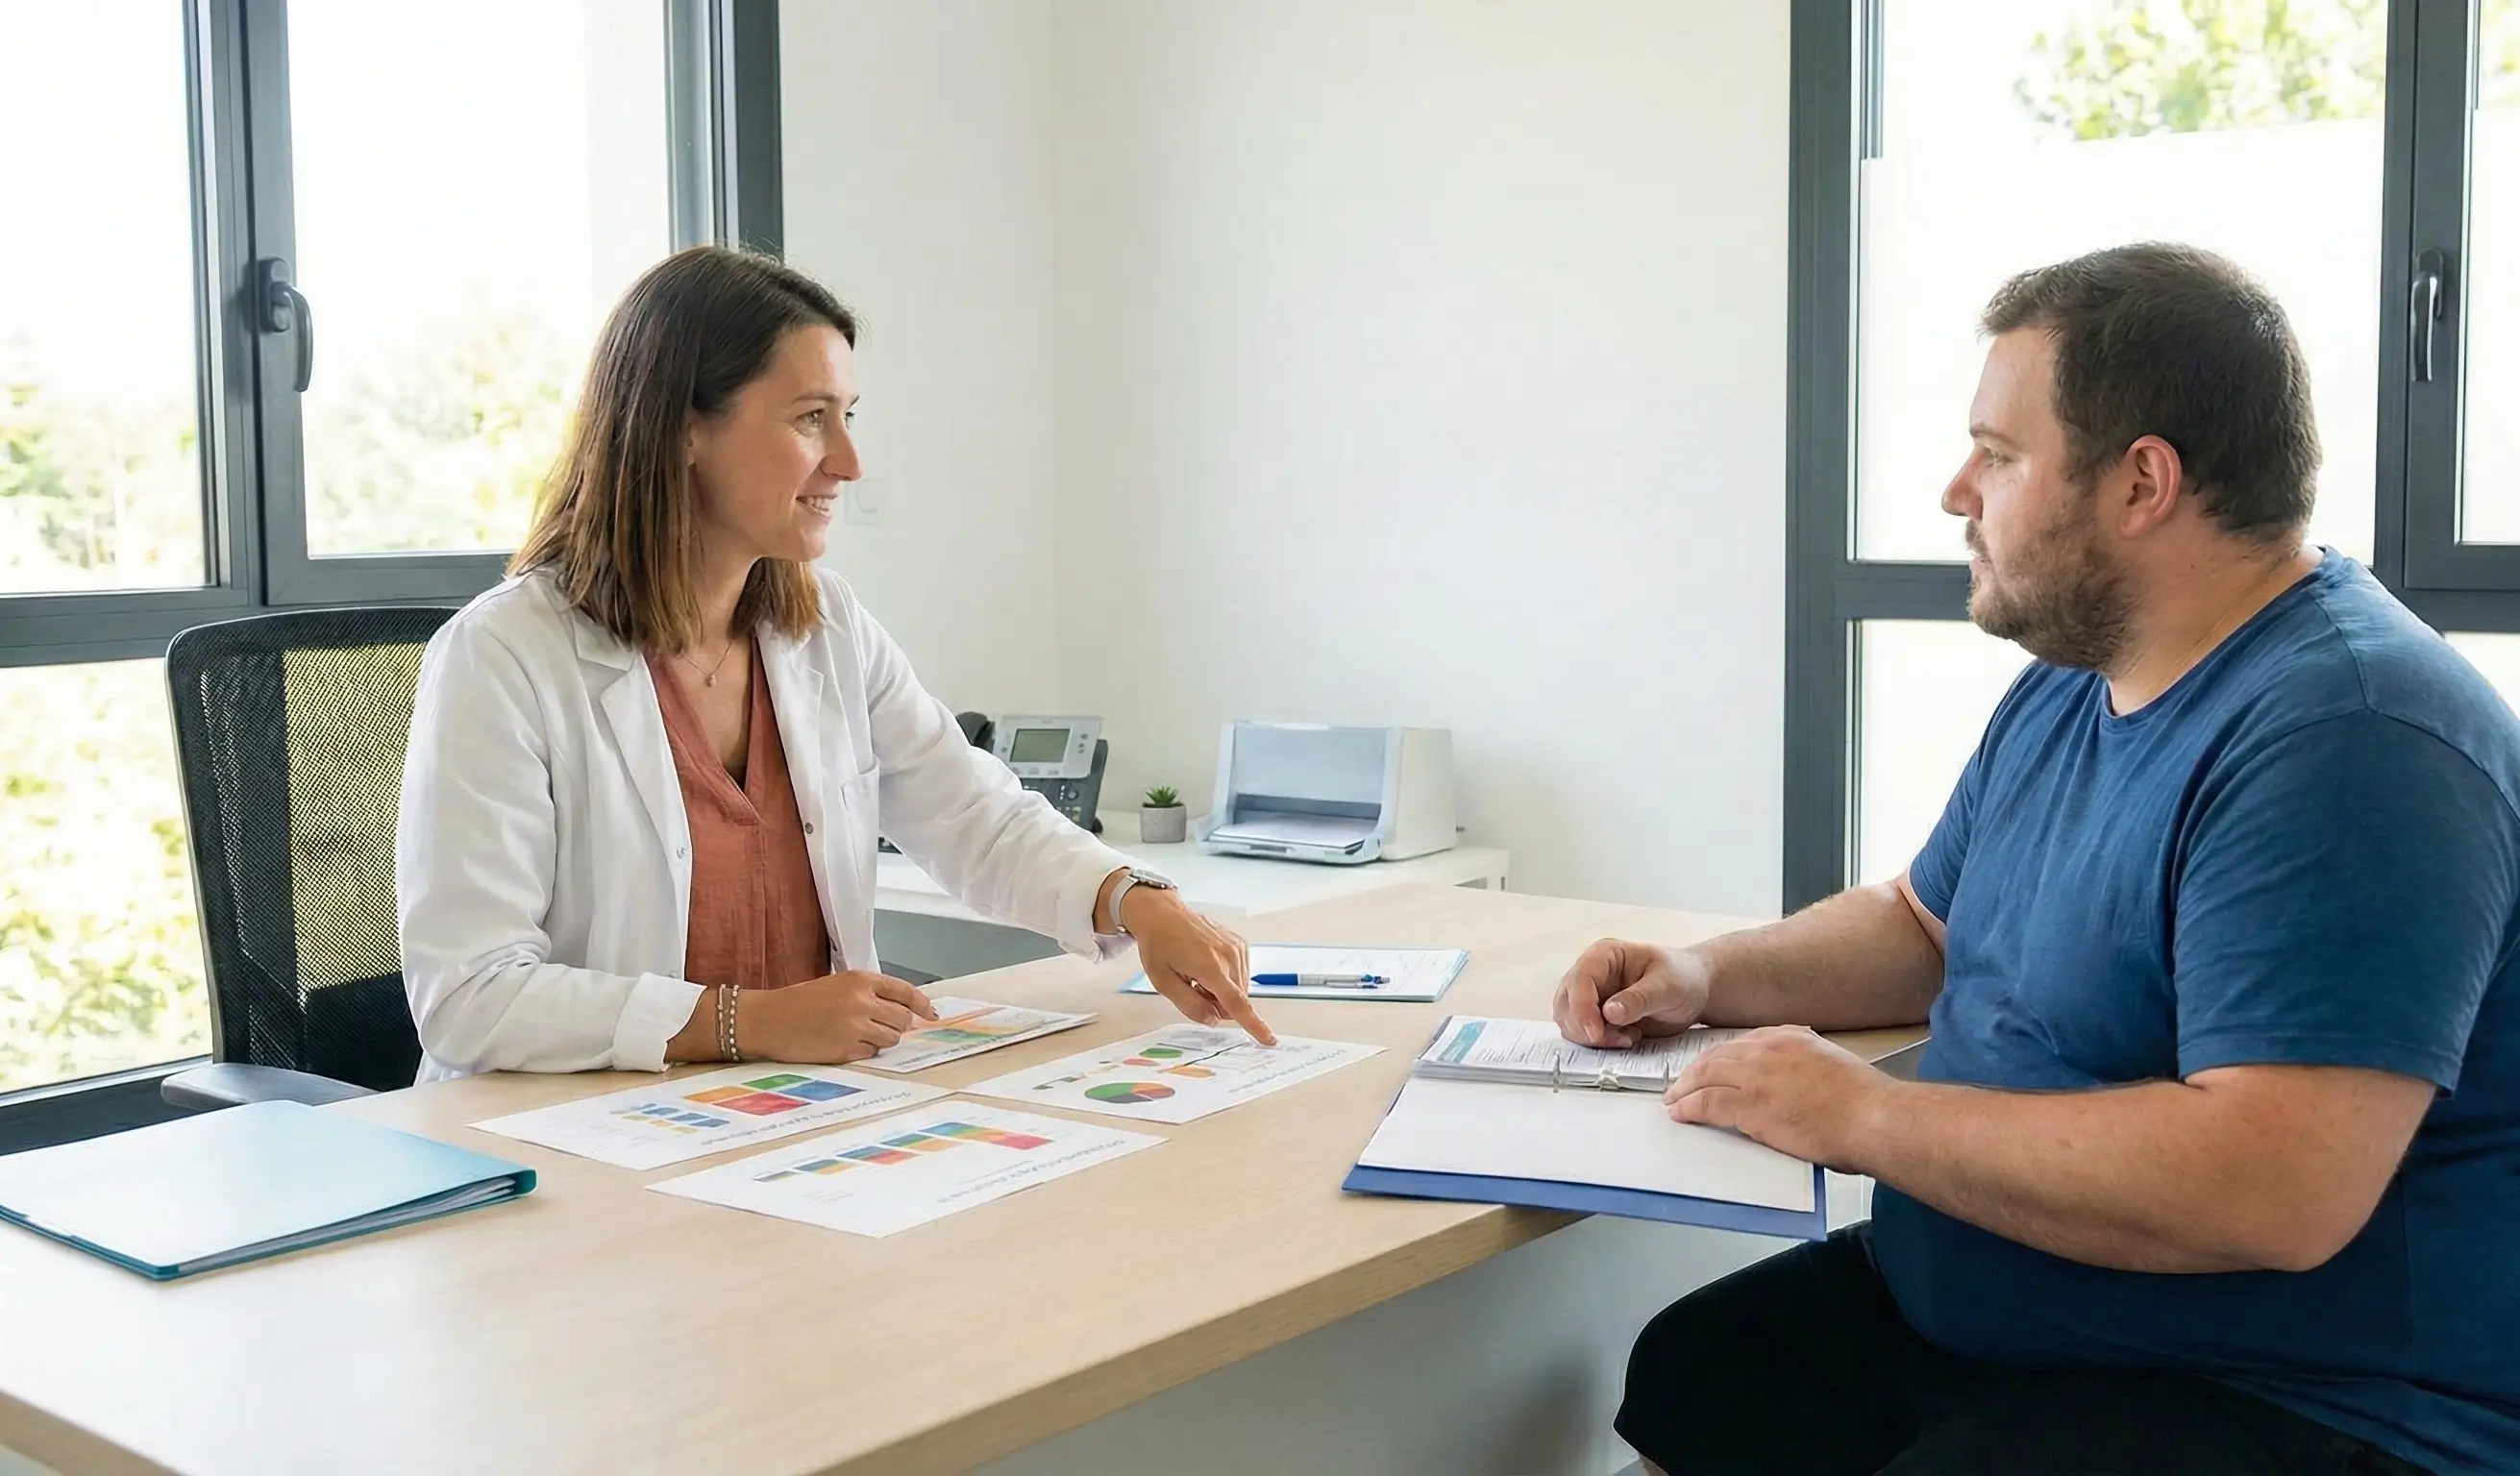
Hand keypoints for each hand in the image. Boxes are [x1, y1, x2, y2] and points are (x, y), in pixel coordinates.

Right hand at [736, 970, 939, 1064]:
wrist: (768, 1020)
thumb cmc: (800, 1002)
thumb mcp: (838, 985)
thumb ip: (870, 994)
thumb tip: (904, 1011)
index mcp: (860, 980)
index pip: (905, 991)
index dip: (922, 1004)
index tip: (931, 1014)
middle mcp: (861, 1001)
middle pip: (903, 1019)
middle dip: (897, 1025)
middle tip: (879, 1026)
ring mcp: (855, 1027)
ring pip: (891, 1039)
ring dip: (881, 1039)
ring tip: (856, 1034)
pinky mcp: (846, 1050)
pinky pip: (871, 1054)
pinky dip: (863, 1051)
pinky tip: (842, 1043)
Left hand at [1115, 885, 1275, 1045]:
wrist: (1163, 915)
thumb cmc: (1159, 946)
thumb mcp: (1163, 982)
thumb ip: (1189, 1005)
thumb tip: (1213, 1020)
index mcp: (1209, 967)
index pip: (1237, 1003)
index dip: (1254, 1025)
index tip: (1269, 1040)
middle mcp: (1229, 956)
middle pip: (1235, 1001)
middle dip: (1216, 1004)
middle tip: (1192, 988)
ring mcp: (1237, 948)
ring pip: (1239, 990)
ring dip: (1221, 992)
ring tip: (1198, 975)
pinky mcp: (1240, 944)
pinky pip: (1240, 975)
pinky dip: (1226, 979)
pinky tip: (1207, 966)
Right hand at [1553, 938, 1711, 1047]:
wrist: (1694, 990)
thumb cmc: (1683, 977)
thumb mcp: (1668, 986)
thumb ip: (1639, 999)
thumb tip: (1609, 1012)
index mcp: (1604, 955)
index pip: (1579, 979)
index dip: (1582, 1008)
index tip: (1596, 1033)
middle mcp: (1591, 973)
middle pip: (1566, 1003)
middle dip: (1585, 1027)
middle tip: (1619, 1039)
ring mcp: (1590, 995)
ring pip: (1569, 1021)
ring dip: (1592, 1038)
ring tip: (1629, 1037)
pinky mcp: (1595, 1016)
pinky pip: (1582, 1033)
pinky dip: (1599, 1043)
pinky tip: (1627, 1037)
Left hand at [1665, 1026, 1890, 1170]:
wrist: (1875, 1118)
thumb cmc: (1866, 1104)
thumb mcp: (1836, 1068)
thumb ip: (1810, 1069)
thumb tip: (1801, 1087)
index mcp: (1791, 1038)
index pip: (1743, 1043)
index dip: (1722, 1057)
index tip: (1712, 1066)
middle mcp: (1769, 1050)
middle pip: (1718, 1055)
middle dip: (1697, 1070)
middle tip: (1683, 1082)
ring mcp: (1756, 1076)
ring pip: (1705, 1076)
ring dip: (1685, 1089)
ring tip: (1675, 1099)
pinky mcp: (1750, 1106)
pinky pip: (1706, 1104)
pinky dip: (1689, 1108)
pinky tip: (1681, 1114)